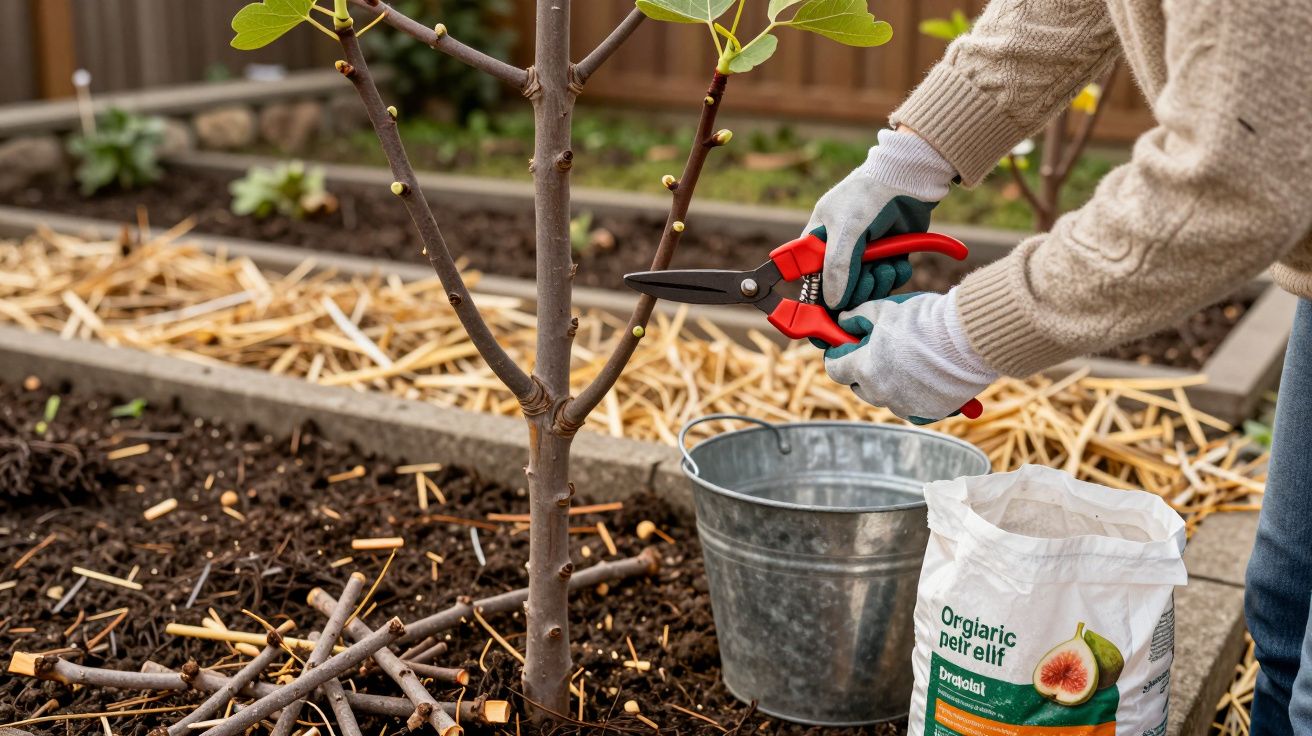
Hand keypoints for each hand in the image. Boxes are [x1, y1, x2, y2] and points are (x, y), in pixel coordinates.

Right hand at [805, 128, 956, 310]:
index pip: (811, 279)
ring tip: (887, 266)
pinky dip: (895, 275)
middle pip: (842, 290)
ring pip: (867, 287)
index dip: (820, 299)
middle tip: (870, 279)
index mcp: (817, 241)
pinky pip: (888, 279)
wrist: (909, 178)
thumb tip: (832, 303)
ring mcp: (864, 253)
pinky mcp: (888, 255)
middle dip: (859, 290)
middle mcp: (838, 249)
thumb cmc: (869, 196)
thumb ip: (837, 268)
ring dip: (880, 283)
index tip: (832, 314)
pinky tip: (900, 263)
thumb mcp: (847, 231)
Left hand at [823, 289, 995, 423]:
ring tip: (906, 359)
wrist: (970, 338)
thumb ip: (858, 317)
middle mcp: (881, 394)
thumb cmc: (925, 320)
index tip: (847, 345)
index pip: (835, 368)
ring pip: (885, 396)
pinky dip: (912, 394)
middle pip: (859, 385)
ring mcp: (905, 406)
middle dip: (863, 368)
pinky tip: (923, 376)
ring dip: (888, 381)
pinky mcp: (928, 414)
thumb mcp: (885, 309)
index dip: (839, 354)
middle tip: (878, 349)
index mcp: (865, 369)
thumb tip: (845, 322)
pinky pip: (910, 407)